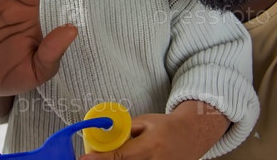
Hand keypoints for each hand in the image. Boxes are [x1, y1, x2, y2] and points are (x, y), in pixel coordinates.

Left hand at [80, 101, 229, 159]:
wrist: (192, 135)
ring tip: (121, 152)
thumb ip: (126, 132)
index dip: (101, 159)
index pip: (120, 157)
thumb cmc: (167, 126)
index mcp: (150, 146)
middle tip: (95, 157)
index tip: (84, 159)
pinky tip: (130, 157)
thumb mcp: (146, 122)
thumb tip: (104, 140)